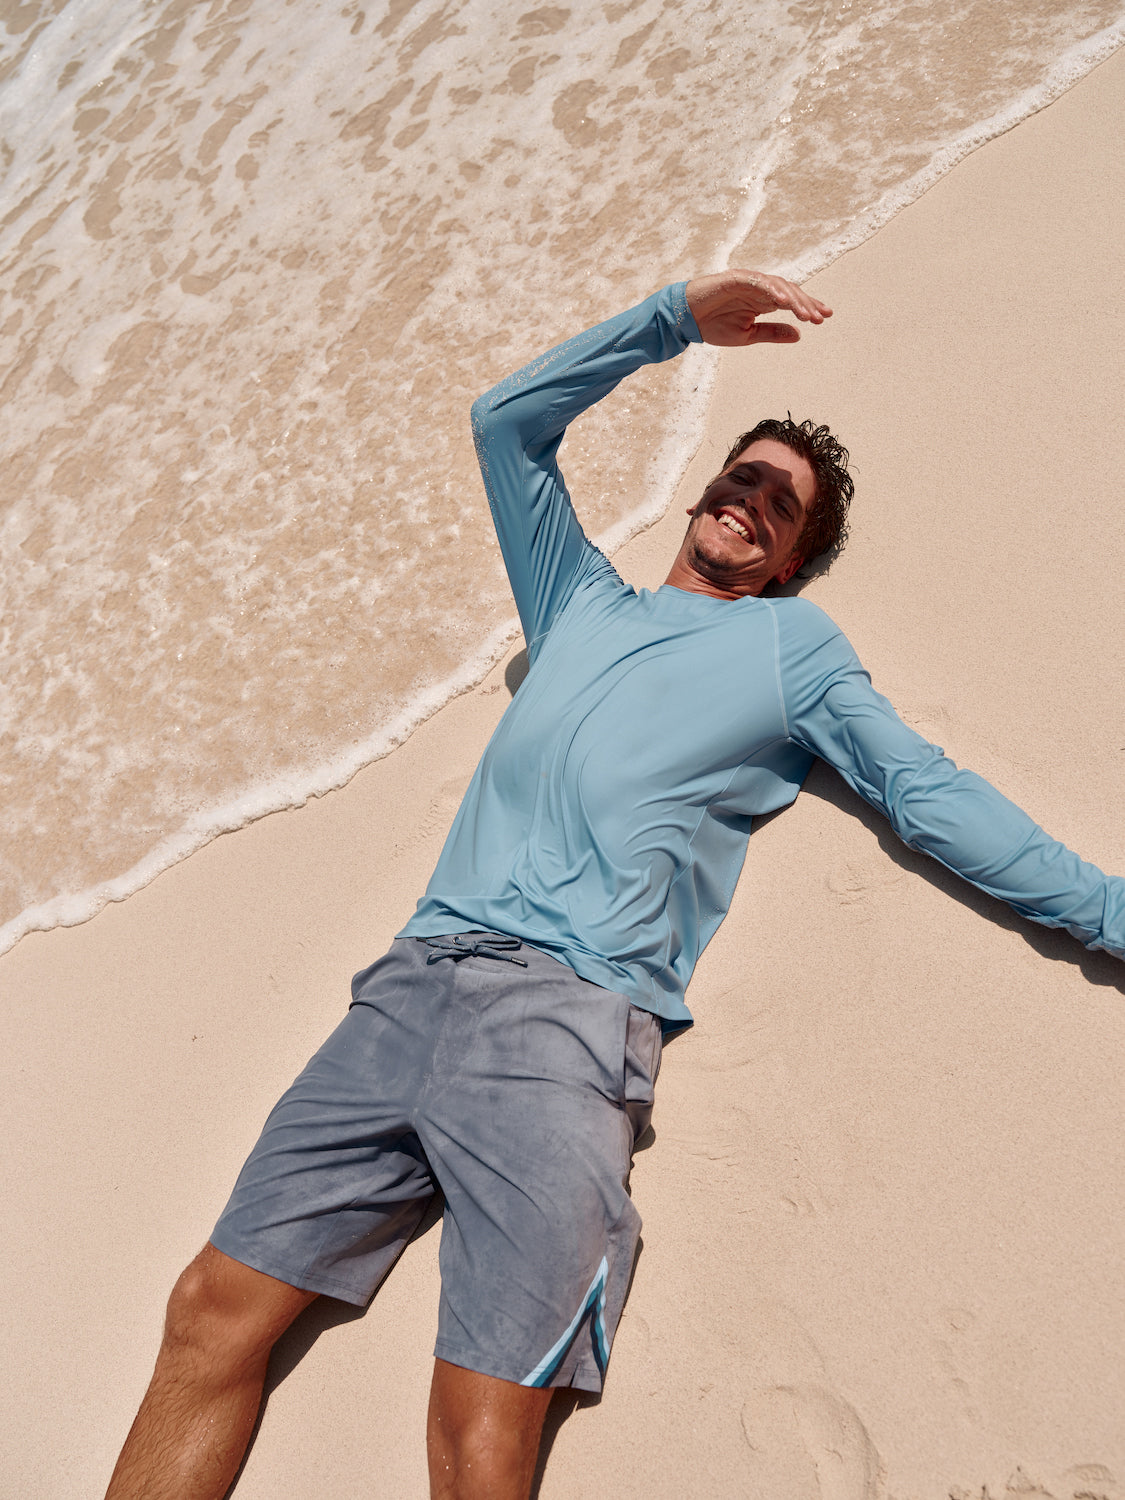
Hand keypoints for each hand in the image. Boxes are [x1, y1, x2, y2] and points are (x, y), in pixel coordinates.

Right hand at [685, 269, 831, 346]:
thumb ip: (772, 332)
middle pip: (790, 292)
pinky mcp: (736, 278)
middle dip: (806, 304)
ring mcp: (749, 281)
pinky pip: (758, 282)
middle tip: (820, 317)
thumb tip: (799, 335)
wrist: (686, 320)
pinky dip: (772, 290)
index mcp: (762, 301)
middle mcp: (759, 289)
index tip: (825, 317)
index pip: (791, 302)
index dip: (808, 307)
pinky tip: (784, 302)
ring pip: (778, 286)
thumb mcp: (747, 335)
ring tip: (806, 313)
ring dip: (793, 299)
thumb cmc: (713, 326)